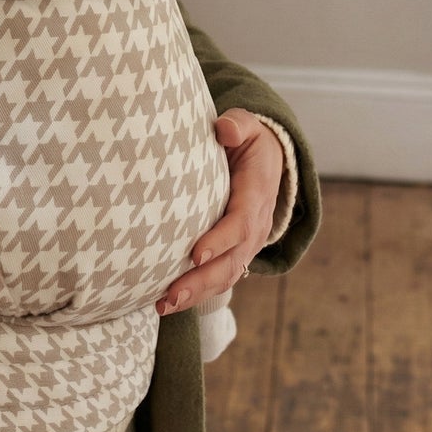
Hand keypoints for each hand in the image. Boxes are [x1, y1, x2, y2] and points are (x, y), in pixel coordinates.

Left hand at [156, 109, 283, 315]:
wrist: (268, 161)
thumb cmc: (247, 140)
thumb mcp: (248, 126)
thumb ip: (238, 125)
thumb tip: (226, 129)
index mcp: (254, 196)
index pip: (239, 223)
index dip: (220, 240)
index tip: (195, 253)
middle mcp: (253, 226)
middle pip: (231, 261)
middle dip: (202, 281)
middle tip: (170, 296)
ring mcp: (245, 244)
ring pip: (225, 276)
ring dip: (195, 294)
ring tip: (162, 306)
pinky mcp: (233, 252)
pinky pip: (218, 277)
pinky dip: (196, 293)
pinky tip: (166, 302)